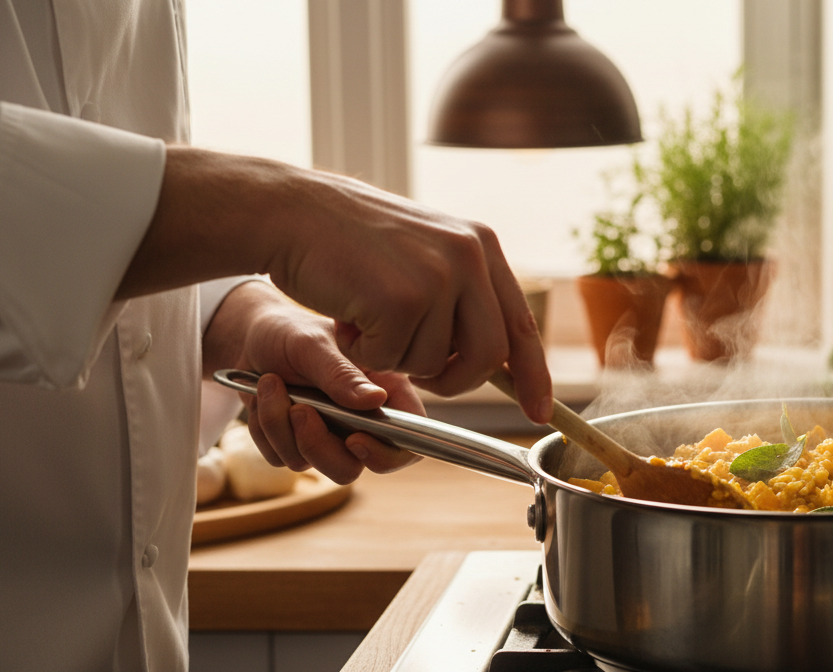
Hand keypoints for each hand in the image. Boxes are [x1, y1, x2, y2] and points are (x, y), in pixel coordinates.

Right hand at [125, 147, 551, 421]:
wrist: (292, 211)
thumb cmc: (352, 241)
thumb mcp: (425, 253)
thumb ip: (463, 295)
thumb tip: (500, 359)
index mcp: (481, 245)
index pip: (521, 323)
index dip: (533, 374)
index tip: (540, 412)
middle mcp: (470, 257)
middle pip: (488, 356)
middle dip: (454, 379)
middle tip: (416, 369)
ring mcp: (438, 276)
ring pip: (435, 363)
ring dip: (395, 356)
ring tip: (367, 315)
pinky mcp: (401, 297)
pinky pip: (391, 360)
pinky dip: (364, 352)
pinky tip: (348, 315)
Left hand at [206, 282, 422, 483]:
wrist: (254, 337)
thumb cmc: (293, 331)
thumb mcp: (315, 345)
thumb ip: (342, 374)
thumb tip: (376, 400)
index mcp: (385, 393)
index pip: (407, 441)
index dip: (388, 454)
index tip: (354, 439)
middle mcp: (361, 422)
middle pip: (353, 467)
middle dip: (318, 446)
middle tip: (299, 409)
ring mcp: (328, 437)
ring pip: (312, 465)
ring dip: (281, 428)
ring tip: (271, 384)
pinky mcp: (295, 445)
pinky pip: (280, 456)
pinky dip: (264, 428)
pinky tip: (264, 396)